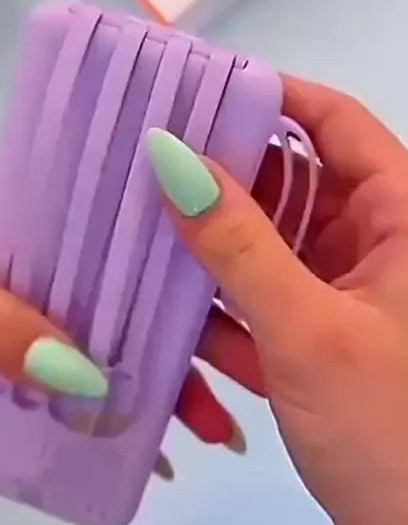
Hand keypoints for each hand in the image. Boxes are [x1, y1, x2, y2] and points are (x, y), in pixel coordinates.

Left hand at [0, 174, 244, 480]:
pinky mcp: (28, 352)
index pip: (123, 208)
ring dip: (169, 378)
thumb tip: (82, 377)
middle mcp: (52, 253)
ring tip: (214, 428)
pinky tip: (160, 447)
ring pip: (122, 335)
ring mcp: (42, 305)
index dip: (180, 234)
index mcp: (36, 208)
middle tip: (245, 370)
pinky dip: (121, 409)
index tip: (239, 265)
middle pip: (139, 283)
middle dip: (193, 327)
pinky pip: (87, 378)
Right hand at [146, 77, 407, 524]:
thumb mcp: (307, 330)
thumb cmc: (386, 433)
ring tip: (142, 221)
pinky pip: (262, 293)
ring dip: (213, 241)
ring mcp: (345, 290)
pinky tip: (168, 298)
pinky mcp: (316, 333)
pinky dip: (220, 296)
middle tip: (148, 160)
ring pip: (270, 240)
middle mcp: (377, 243)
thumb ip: (238, 245)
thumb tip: (172, 158)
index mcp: (403, 219)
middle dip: (225, 174)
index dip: (272, 96)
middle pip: (295, 179)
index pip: (337, 124)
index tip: (198, 91)